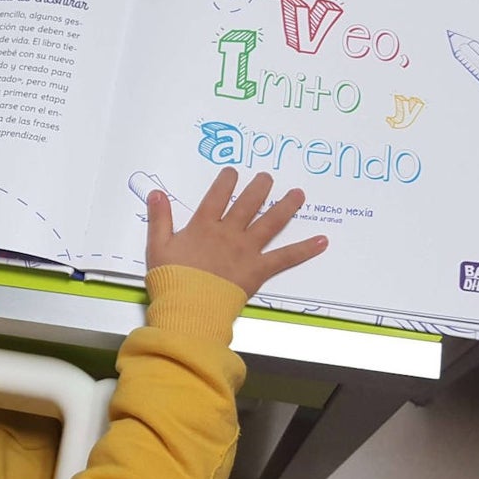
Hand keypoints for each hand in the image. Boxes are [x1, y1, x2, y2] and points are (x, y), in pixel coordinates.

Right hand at [145, 168, 326, 296]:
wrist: (189, 306)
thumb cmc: (171, 279)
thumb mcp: (157, 246)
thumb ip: (159, 218)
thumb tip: (156, 193)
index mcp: (204, 226)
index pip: (217, 196)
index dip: (226, 181)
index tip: (233, 172)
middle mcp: (229, 232)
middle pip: (248, 204)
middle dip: (260, 187)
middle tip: (268, 177)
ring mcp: (247, 249)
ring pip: (270, 222)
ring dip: (286, 207)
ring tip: (299, 194)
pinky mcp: (259, 269)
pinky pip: (286, 257)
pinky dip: (305, 249)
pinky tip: (322, 241)